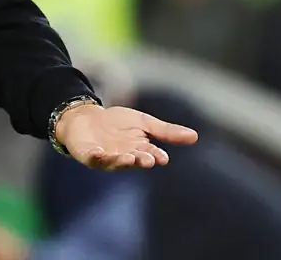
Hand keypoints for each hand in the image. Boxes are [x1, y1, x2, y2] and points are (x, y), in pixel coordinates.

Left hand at [55, 102, 197, 170]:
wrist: (85, 117)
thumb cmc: (116, 122)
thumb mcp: (143, 122)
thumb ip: (165, 131)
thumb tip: (195, 136)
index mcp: (140, 149)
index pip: (151, 154)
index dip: (156, 156)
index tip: (162, 157)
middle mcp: (125, 156)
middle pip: (135, 160)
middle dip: (141, 160)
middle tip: (148, 159)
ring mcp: (107, 157)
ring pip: (116, 163)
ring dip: (122, 161)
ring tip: (129, 157)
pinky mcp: (89, 155)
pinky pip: (94, 158)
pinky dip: (98, 156)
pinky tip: (101, 153)